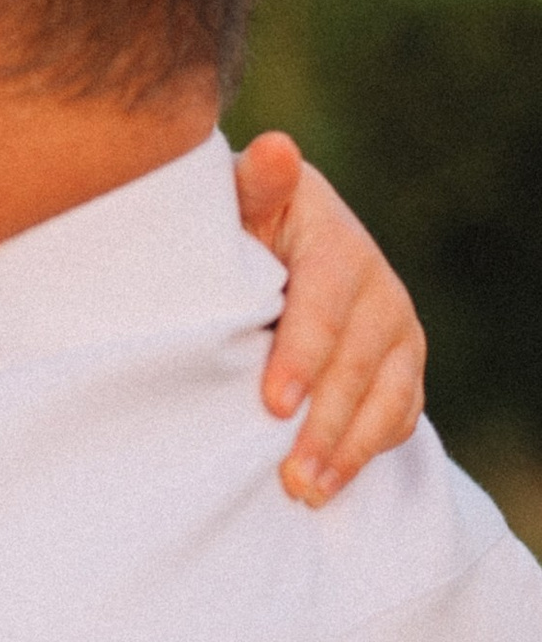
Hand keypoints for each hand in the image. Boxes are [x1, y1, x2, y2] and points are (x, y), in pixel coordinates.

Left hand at [232, 131, 426, 504]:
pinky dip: (373, 450)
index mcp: (337, 244)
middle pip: (359, 363)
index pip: (326, 304)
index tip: (273, 403)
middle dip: (326, 423)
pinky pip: (401, 411)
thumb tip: (276, 149)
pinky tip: (336, 484)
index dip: (303, 355)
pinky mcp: (401, 363)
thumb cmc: (240, 225)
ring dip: (352, 450)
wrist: (272, 242)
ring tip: (309, 493)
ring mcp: (396, 328)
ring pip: (389, 395)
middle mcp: (378, 286)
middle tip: (290, 475)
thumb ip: (254, 184)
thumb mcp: (240, 199)